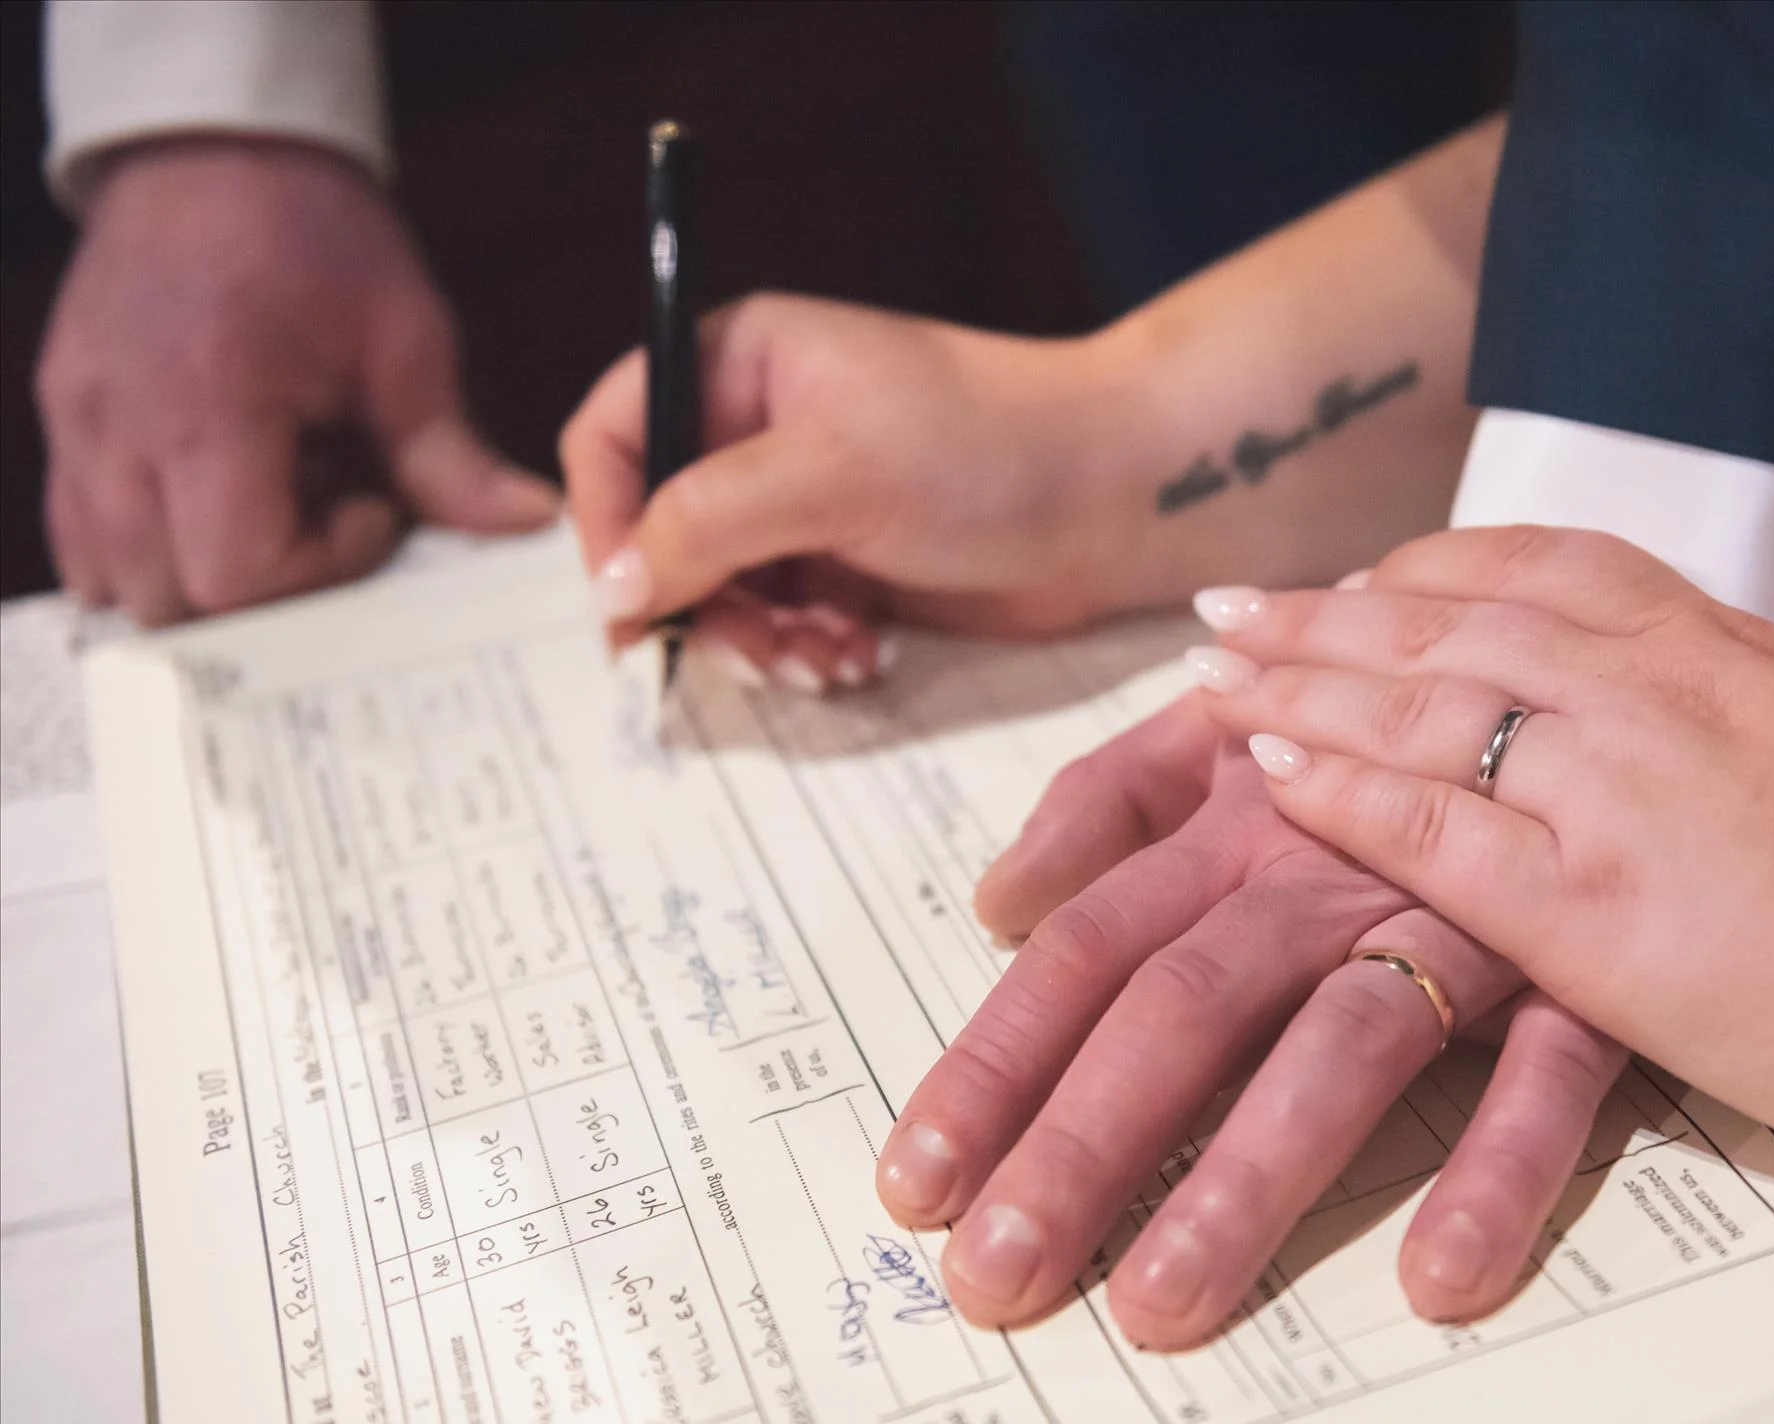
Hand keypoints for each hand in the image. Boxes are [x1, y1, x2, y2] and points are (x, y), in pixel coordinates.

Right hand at [37, 138, 557, 624]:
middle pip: (169, 601)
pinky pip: (82, 538)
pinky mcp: (63, 422)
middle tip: (323, 522)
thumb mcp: (403, 340)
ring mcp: (77, 428)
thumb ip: (449, 454)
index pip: (235, 571)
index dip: (317, 571)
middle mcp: (120, 430)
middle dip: (262, 595)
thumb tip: (526, 522)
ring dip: (199, 581)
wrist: (216, 152)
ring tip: (267, 507)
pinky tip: (216, 502)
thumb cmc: (311, 235)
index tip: (372, 514)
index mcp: (209, 406)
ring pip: (115, 582)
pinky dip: (150, 552)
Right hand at [559, 293, 1156, 685]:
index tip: (633, 607)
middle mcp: (759, 428)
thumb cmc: (984, 449)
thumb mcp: (828, 474)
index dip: (605, 524)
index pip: (614, 437)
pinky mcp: (853, 563)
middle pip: (660, 533)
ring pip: (723, 592)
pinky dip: (808, 650)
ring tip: (825, 660)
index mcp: (737, 363)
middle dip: (700, 606)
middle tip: (757, 654)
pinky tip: (861, 659)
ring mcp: (807, 500)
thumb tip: (614, 590)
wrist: (1118, 496)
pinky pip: (786, 622)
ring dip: (760, 641)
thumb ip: (705, 524)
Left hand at [876, 695, 1626, 1347]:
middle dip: (1084, 1141)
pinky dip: (1500, 1162)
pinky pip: (1546, 1070)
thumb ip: (1108, 802)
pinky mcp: (1578, 965)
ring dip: (1248, 1174)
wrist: (1577, 667)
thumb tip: (997, 905)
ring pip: (1340, 1042)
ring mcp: (1456, 914)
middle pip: (1185, 1002)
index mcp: (1232, 823)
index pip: (1088, 947)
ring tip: (1163, 1304)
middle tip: (1001, 1276)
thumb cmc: (1374, 725)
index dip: (998, 1061)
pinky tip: (1442, 1277)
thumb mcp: (1235, 731)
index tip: (918, 1185)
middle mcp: (1327, 869)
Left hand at [1187, 526, 1773, 1178]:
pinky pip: (1428, 827)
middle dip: (1327, 615)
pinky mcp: (1588, 908)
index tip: (1366, 576)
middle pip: (1448, 623)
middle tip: (1230, 613)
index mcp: (1732, 646)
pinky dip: (1336, 792)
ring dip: (1296, 687)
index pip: (1547, 567)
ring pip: (1415, 707)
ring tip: (1208, 679)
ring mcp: (1613, 792)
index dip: (1434, 567)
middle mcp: (1654, 695)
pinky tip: (1263, 775)